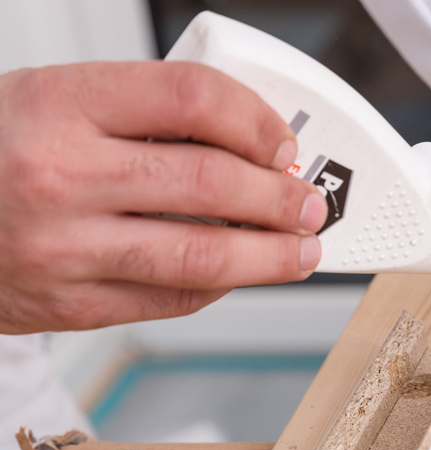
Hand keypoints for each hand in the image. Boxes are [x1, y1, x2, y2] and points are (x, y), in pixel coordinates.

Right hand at [0, 62, 327, 333]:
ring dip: (271, 256)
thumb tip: (246, 141)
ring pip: (203, 256)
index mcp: (61, 104)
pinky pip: (173, 300)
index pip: (192, 98)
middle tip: (310, 204)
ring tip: (301, 250)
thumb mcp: (55, 99)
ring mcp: (65, 248)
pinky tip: (240, 273)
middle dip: (281, 198)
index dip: (257, 120)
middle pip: (212, 183)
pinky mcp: (71, 305)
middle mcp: (62, 176)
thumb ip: (145, 114)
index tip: (282, 143)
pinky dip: (220, 285)